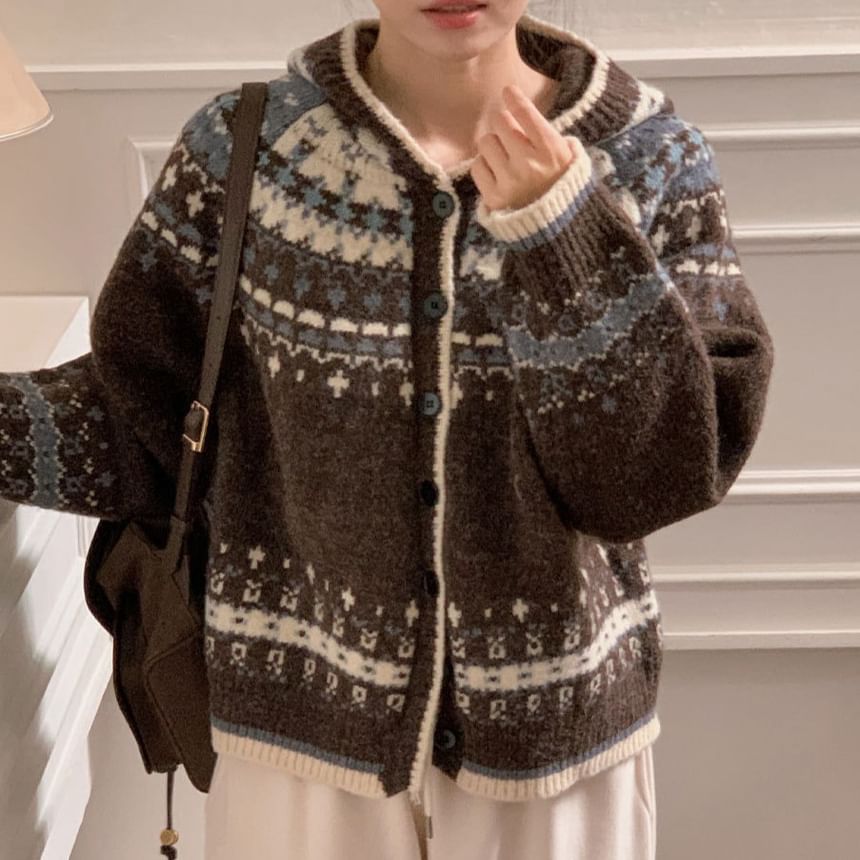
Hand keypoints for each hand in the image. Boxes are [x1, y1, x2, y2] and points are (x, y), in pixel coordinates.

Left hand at [470, 83, 579, 212]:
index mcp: (550, 149)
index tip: (508, 92)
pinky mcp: (494, 197)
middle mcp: (529, 163)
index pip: (525, 113)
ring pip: (486, 142)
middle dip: (503, 124)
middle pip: (500, 122)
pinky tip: (496, 172)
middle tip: (508, 133)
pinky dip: (484, 165)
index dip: (513, 98)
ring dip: (493, 145)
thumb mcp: (564, 154)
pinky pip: (477, 166)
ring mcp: (510, 181)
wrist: (557, 224)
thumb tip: (517, 105)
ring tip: (504, 157)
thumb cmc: (559, 182)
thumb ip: (544, 131)